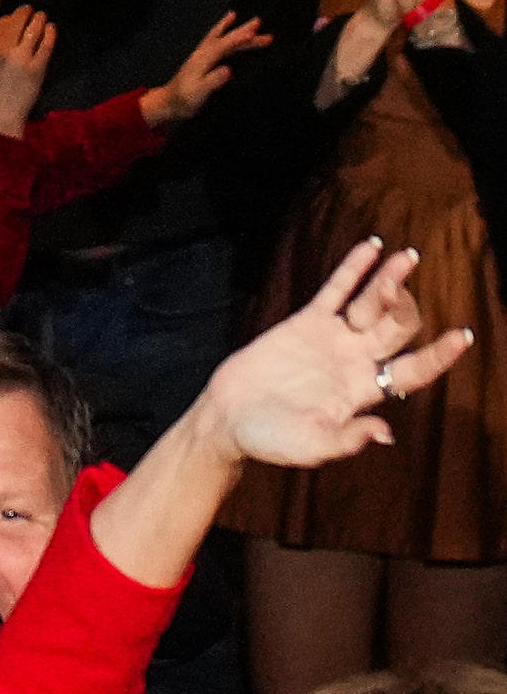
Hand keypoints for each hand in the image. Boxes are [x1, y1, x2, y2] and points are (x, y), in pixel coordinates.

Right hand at [0, 7, 56, 136]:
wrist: (1, 114)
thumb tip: (3, 21)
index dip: (7, 17)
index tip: (11, 16)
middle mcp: (1, 50)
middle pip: (15, 22)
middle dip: (23, 13)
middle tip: (28, 10)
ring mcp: (20, 59)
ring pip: (32, 30)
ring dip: (38, 20)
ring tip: (41, 16)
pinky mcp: (37, 69)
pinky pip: (45, 45)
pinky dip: (50, 34)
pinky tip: (51, 28)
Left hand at [140, 14, 270, 127]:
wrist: (169, 103)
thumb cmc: (183, 100)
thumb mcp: (198, 94)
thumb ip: (213, 82)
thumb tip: (228, 70)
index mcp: (203, 60)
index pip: (224, 45)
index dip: (239, 39)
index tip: (254, 33)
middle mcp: (202, 54)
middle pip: (225, 39)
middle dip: (243, 30)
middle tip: (258, 22)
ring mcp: (201, 55)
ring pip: (220, 37)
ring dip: (234, 29)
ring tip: (245, 19)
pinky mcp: (201, 59)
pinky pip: (214, 41)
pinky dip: (221, 32)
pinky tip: (224, 29)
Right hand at [198, 239, 472, 469]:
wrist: (230, 417)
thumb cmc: (272, 439)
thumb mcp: (311, 446)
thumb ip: (346, 438)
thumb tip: (384, 433)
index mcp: (363, 393)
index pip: (412, 371)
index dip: (438, 355)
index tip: (463, 336)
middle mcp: (355, 362)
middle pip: (395, 329)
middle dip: (404, 307)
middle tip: (399, 288)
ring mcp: (332, 339)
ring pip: (371, 304)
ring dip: (390, 281)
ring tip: (409, 256)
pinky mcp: (305, 322)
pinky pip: (335, 289)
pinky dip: (353, 268)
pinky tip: (372, 247)